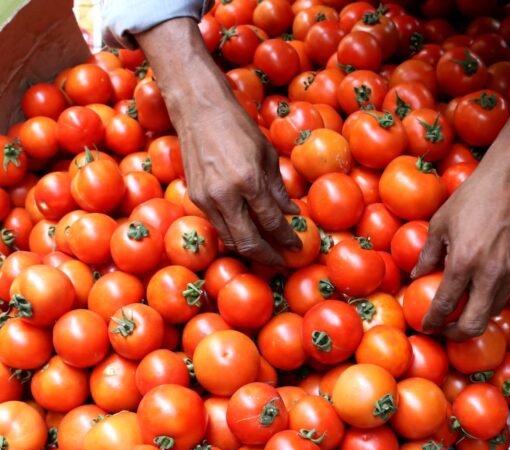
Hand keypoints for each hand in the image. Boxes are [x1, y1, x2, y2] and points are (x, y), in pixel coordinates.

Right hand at [135, 18, 299, 266]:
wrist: (199, 110)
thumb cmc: (238, 126)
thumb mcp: (267, 154)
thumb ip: (278, 187)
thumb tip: (291, 213)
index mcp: (249, 181)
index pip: (272, 222)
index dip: (286, 239)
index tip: (298, 246)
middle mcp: (226, 195)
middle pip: (249, 241)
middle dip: (268, 257)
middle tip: (283, 262)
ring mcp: (207, 199)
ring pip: (230, 239)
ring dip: (250, 251)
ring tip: (268, 254)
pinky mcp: (195, 198)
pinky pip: (218, 227)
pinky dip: (234, 236)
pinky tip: (248, 236)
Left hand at [411, 78, 509, 340]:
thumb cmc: (472, 197)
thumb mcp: (440, 223)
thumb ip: (428, 254)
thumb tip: (416, 276)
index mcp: (465, 262)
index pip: (445, 306)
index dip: (433, 322)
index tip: (426, 326)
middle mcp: (490, 274)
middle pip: (474, 324)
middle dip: (456, 334)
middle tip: (445, 329)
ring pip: (492, 312)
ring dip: (475, 316)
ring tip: (461, 310)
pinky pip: (506, 295)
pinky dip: (491, 299)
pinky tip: (480, 289)